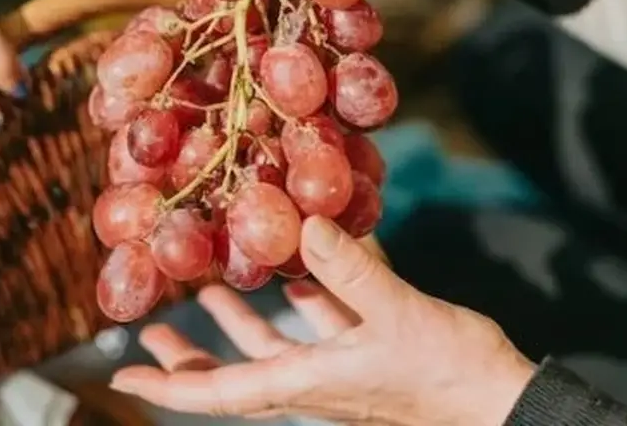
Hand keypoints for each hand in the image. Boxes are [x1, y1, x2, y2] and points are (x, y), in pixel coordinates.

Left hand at [110, 217, 534, 425]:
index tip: (123, 372)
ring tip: (212, 288)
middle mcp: (316, 380)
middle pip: (237, 370)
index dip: (170, 385)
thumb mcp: (396, 317)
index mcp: (309, 383)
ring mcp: (342, 368)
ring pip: (276, 344)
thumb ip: (350, 272)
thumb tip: (305, 224)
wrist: (503, 402)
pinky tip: (303, 262)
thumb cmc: (448, 375)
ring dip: (243, 316)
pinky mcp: (371, 350)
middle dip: (193, 352)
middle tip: (154, 325)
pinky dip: (307, 295)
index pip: (222, 393)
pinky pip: (324, 322)